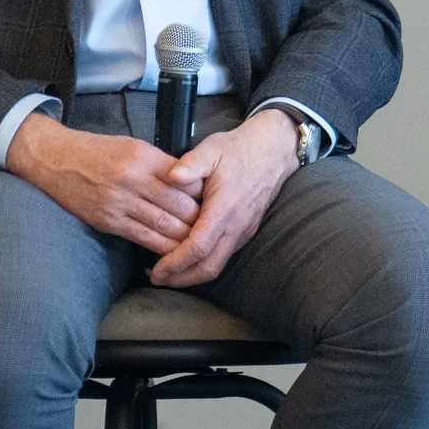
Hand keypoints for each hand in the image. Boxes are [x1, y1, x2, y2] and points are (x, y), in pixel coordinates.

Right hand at [8, 112, 201, 252]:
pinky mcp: (108, 220)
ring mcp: (119, 202)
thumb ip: (160, 163)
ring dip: (185, 237)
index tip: (215, 203)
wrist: (54, 160)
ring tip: (201, 242)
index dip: (203, 194)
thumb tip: (190, 182)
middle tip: (215, 227)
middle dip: (199, 219)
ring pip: (164, 225)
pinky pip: (143, 238)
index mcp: (142, 157)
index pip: (184, 180)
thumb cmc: (96, 151)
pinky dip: (163, 247)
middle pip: (178, 205)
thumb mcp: (131, 146)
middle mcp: (132, 179)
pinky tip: (176, 252)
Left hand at [149, 111, 300, 287]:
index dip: (176, 263)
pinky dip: (203, 263)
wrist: (273, 151)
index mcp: (225, 209)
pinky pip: (224, 255)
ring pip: (218, 264)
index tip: (155, 271)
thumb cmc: (238, 149)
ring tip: (168, 273)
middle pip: (209, 267)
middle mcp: (236, 226)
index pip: (199, 247)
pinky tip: (187, 257)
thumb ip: (191, 163)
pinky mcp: (245, 231)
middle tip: (157, 279)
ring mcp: (243, 231)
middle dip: (182, 278)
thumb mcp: (211, 149)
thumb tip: (172, 176)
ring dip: (192, 274)